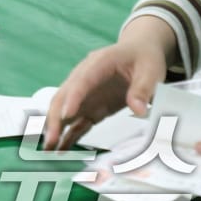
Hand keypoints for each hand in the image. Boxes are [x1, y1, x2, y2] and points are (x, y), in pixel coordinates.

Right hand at [44, 16, 176, 150]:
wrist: (139, 52)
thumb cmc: (143, 58)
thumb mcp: (150, 70)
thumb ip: (143, 89)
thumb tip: (138, 110)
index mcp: (98, 63)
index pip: (81, 81)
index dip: (73, 98)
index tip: (66, 115)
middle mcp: (84, 78)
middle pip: (63, 97)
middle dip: (55, 119)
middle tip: (52, 140)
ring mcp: (86, 94)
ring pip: (64, 110)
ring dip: (56, 128)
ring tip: (49, 149)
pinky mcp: (91, 106)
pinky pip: (76, 121)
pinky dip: (68, 134)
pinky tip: (61, 148)